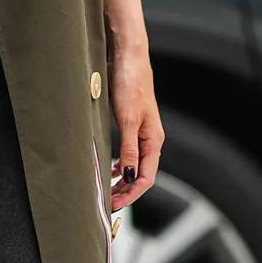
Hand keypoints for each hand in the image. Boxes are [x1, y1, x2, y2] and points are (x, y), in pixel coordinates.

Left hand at [107, 33, 161, 209]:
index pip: (146, 177)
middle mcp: (150, 139)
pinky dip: (119, 165)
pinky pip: (128, 153)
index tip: (115, 205)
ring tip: (107, 191)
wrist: (127, 57)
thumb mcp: (128, 119)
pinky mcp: (130, 125)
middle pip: (141, 174)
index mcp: (154, 140)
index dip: (131, 194)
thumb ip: (128, 149)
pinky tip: (110, 169)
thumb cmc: (130, 84)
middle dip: (126, 191)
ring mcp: (140, 132)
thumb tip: (127, 175)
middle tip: (107, 203)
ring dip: (122, 181)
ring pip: (134, 165)